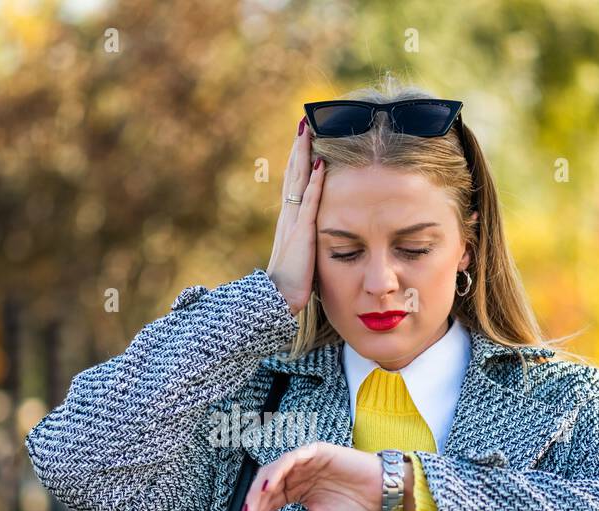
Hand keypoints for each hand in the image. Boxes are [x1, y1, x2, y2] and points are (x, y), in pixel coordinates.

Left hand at [241, 442, 386, 510]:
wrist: (384, 496)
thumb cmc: (357, 509)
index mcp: (296, 493)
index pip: (268, 503)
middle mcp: (297, 477)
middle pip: (266, 488)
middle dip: (254, 505)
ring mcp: (305, 463)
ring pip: (273, 472)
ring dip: (260, 489)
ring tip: (254, 507)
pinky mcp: (315, 452)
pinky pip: (290, 458)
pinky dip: (277, 471)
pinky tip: (269, 486)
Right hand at [266, 116, 325, 316]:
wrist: (276, 301)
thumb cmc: (289, 284)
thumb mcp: (299, 255)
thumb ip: (305, 240)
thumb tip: (312, 236)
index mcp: (288, 220)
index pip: (294, 183)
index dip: (298, 159)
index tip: (304, 137)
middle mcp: (288, 216)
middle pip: (293, 174)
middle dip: (299, 147)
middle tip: (304, 121)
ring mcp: (293, 223)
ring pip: (298, 181)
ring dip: (304, 155)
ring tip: (308, 130)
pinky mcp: (302, 234)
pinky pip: (310, 203)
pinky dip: (316, 182)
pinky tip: (321, 163)